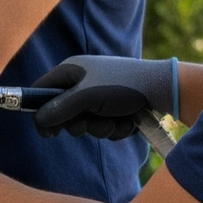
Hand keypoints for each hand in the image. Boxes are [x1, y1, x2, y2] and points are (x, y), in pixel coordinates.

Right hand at [31, 55, 177, 138]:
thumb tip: (38, 121)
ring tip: (115, 119)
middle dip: (79, 124)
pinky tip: (128, 120)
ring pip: (86, 125)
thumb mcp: (87, 96)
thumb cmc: (123, 86)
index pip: (42, 90)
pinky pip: (104, 127)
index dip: (39, 110)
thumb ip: (60, 108)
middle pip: (63, 113)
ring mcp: (99, 96)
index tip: (45, 131)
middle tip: (88, 122)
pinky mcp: (114, 109)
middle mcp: (83, 82)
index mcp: (72, 70)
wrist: (163, 89)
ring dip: (100, 128)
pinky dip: (115, 128)